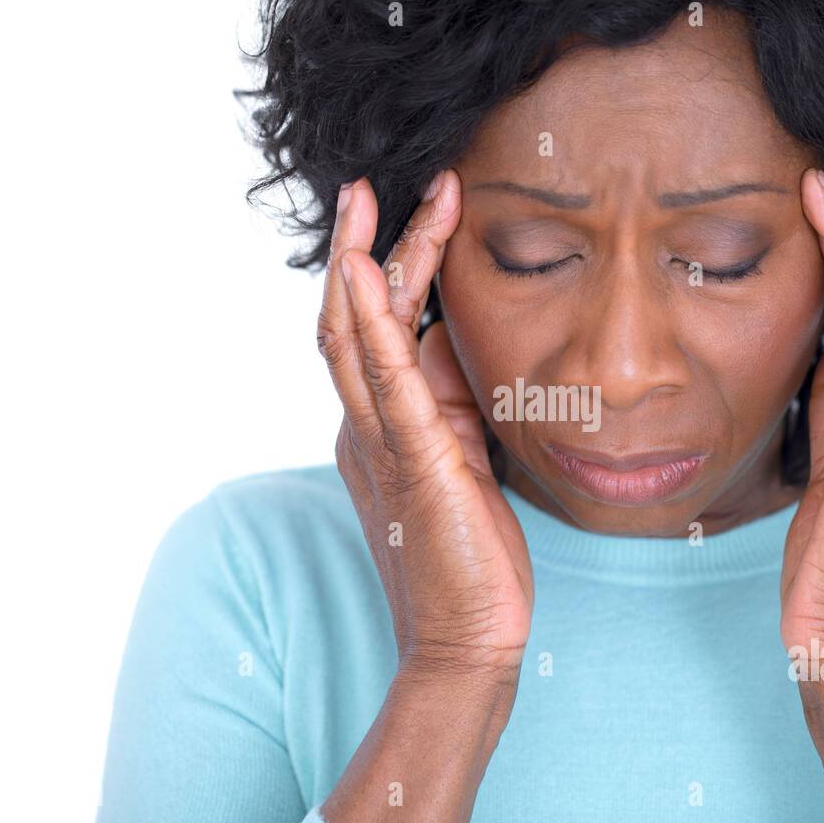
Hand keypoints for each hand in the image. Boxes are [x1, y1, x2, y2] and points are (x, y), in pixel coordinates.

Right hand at [319, 170, 533, 691]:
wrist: (468, 638)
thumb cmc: (469, 553)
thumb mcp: (464, 459)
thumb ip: (450, 401)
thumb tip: (450, 339)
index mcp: (381, 426)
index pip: (377, 330)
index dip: (390, 267)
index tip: (421, 210)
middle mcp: (367, 428)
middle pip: (353, 320)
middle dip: (364, 247)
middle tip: (371, 184)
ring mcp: (380, 443)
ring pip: (354, 337)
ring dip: (360, 263)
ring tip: (366, 201)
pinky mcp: (410, 461)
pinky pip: (383, 380)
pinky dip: (369, 323)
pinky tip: (364, 272)